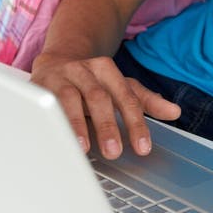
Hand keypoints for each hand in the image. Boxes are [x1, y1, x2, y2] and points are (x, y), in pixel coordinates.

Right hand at [30, 53, 181, 159]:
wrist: (56, 61)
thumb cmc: (92, 81)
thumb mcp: (120, 87)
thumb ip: (146, 100)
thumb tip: (175, 112)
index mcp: (108, 69)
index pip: (126, 97)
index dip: (135, 123)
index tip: (142, 148)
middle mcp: (84, 70)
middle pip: (99, 97)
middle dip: (107, 125)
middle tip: (115, 152)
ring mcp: (60, 77)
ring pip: (69, 99)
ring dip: (76, 123)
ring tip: (83, 148)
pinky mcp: (37, 87)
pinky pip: (44, 106)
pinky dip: (50, 122)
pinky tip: (53, 139)